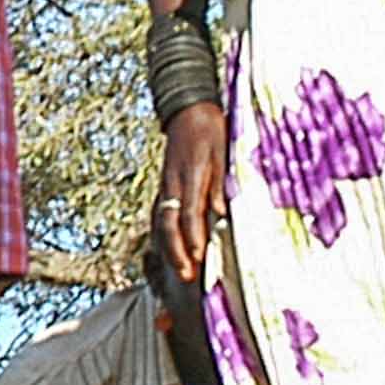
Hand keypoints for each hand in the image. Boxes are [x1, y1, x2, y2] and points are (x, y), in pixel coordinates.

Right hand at [153, 103, 227, 288]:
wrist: (188, 109)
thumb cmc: (211, 129)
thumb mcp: (223, 152)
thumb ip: (220, 182)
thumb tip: (221, 212)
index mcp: (190, 175)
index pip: (188, 212)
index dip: (193, 237)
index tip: (200, 258)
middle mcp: (173, 183)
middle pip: (168, 223)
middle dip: (176, 251)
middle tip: (186, 275)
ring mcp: (167, 185)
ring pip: (161, 222)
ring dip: (169, 248)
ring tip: (180, 271)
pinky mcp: (166, 186)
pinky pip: (161, 214)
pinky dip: (164, 235)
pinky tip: (170, 250)